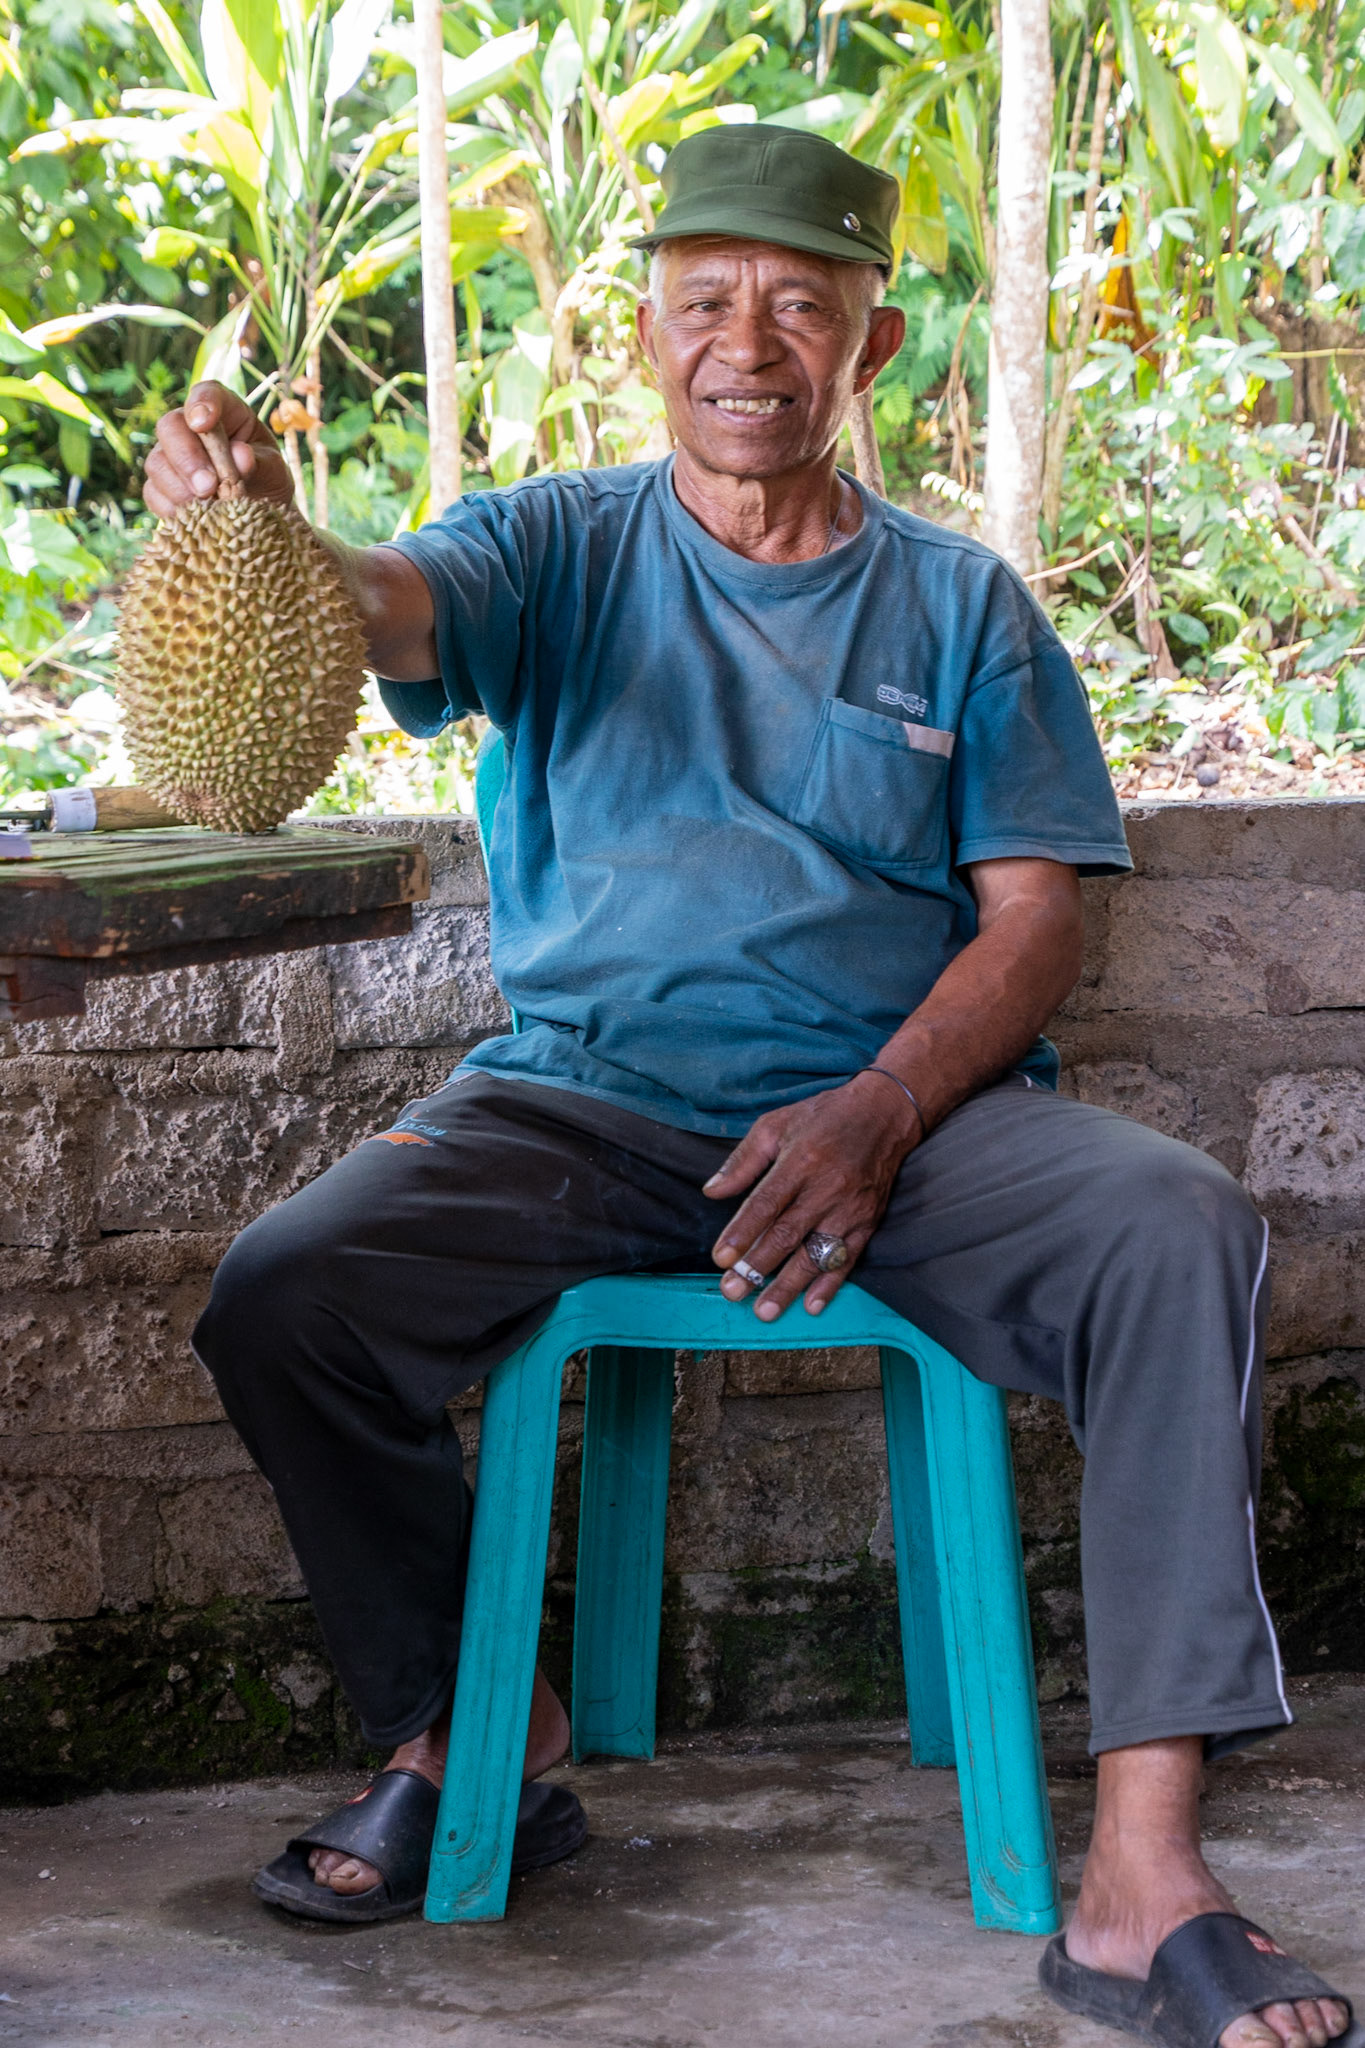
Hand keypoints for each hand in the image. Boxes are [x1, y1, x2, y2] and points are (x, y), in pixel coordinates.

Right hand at [143, 379, 293, 518]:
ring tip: (208, 507)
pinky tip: (194, 519)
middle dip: (187, 458)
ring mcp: (170, 456)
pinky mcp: (161, 486)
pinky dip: (172, 507)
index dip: (201, 404)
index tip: (203, 423)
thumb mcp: (274, 470)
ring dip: (180, 487)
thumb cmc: (268, 480)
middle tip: (208, 487)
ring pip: (157, 463)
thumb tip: (240, 455)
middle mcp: (190, 428)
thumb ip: (260, 461)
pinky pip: (153, 493)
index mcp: (224, 412)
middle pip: (170, 427)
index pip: (207, 393)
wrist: (259, 514)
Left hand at [704, 1070, 921, 1319]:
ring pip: (816, 1254)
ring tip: (764, 1310)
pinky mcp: (868, 1221)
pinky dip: (830, 1285)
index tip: (721, 1259)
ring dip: (788, 1285)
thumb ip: (742, 1161)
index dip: (742, 1233)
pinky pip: (847, 1259)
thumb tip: (711, 1192)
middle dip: (757, 1267)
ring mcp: (850, 1208)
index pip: (766, 1204)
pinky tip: (811, 1305)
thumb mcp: (776, 1124)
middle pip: (787, 1235)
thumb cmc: (823, 1118)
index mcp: (801, 1161)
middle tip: (732, 1291)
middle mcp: (827, 1188)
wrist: (884, 1114)